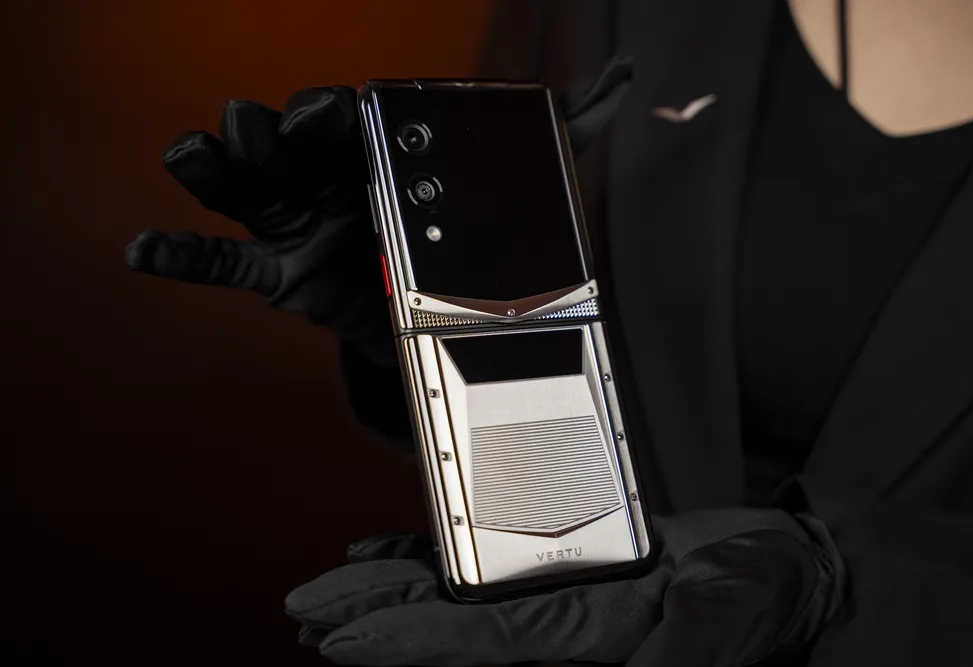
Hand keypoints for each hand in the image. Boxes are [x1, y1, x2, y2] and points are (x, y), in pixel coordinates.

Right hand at [125, 58, 634, 359]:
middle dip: (267, 132)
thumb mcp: (514, 176)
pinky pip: (221, 262)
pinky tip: (141, 251)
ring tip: (187, 153)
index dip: (330, 114)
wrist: (421, 291)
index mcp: (373, 144)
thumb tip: (626, 77)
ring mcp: (294, 220)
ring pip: (242, 189)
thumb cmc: (454, 223)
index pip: (343, 116)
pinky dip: (181, 256)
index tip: (329, 115)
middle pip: (282, 142)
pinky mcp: (278, 272)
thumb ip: (567, 125)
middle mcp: (325, 173)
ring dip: (212, 170)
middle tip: (257, 126)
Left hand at [285, 508, 843, 665]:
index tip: (341, 639)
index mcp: (589, 638)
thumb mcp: (724, 628)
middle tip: (302, 611)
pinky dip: (434, 560)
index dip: (410, 643)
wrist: (788, 573)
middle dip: (374, 619)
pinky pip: (492, 569)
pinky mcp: (569, 572)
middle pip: (450, 625)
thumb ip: (677, 664)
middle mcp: (561, 625)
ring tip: (324, 593)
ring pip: (459, 594)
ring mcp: (561, 598)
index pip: (482, 646)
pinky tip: (387, 556)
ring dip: (390, 591)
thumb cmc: (763, 597)